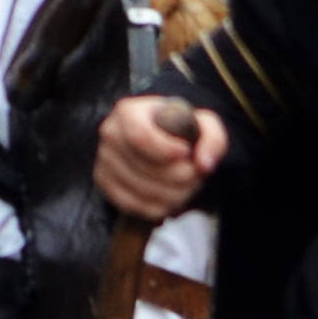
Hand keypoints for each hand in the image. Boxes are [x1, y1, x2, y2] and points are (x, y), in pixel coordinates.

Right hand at [97, 95, 221, 221]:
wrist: (159, 135)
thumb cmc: (179, 127)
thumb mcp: (203, 123)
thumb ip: (213, 139)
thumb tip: (204, 165)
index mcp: (128, 112)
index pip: (140, 137)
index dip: (166, 150)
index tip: (186, 153)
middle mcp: (110, 134)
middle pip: (145, 168)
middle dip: (180, 176)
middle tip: (196, 172)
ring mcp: (104, 161)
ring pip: (143, 191)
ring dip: (175, 194)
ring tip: (188, 184)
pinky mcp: (104, 183)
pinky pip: (135, 206)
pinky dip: (160, 206)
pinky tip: (173, 196)